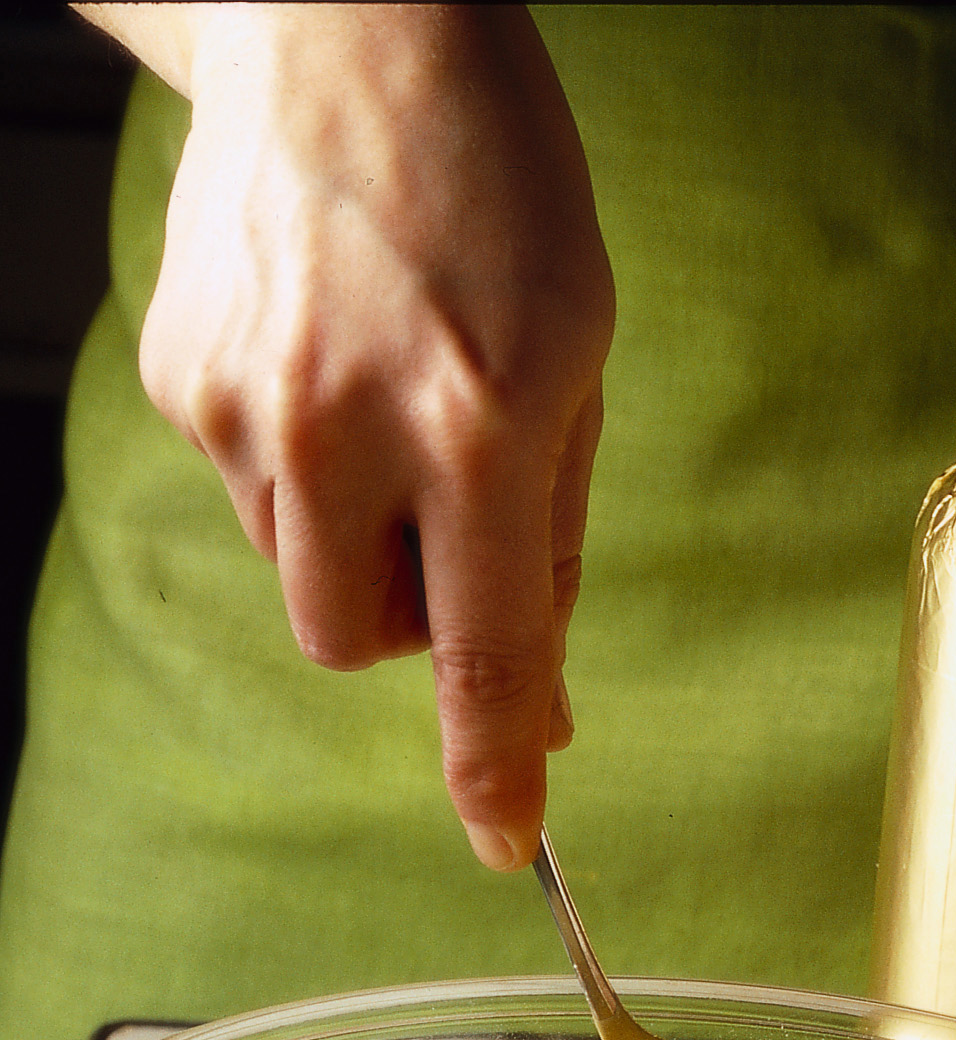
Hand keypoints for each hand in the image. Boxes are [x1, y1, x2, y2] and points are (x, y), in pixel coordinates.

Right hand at [80, 2, 614, 869]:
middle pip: (356, 644)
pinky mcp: (177, 379)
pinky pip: (247, 492)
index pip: (486, 649)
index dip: (492, 765)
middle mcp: (344, 427)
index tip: (504, 841)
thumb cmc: (493, 191)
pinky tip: (324, 358)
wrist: (342, 30)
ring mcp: (242, 406)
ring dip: (354, 537)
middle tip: (447, 519)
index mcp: (476, 422)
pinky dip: (299, 465)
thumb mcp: (575, 360)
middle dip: (409, 619)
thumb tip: (540, 706)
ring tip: (385, 398)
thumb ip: (550, 546)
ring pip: (301, 573)